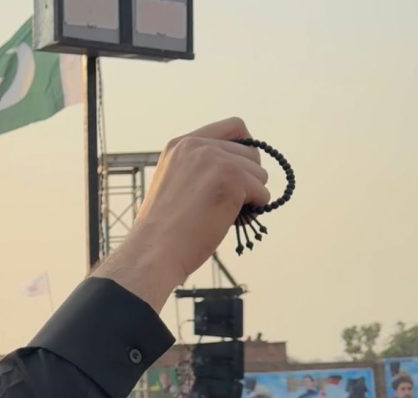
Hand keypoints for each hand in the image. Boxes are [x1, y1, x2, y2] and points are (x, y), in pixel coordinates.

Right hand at [134, 117, 269, 279]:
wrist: (154, 251)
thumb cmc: (164, 229)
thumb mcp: (175, 183)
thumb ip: (200, 167)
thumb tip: (241, 168)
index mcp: (180, 145)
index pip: (234, 126)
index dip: (245, 148)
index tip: (240, 171)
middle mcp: (197, 145)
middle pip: (251, 152)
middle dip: (248, 179)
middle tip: (227, 202)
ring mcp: (215, 159)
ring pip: (259, 173)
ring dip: (250, 196)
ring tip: (222, 214)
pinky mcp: (231, 178)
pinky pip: (263, 193)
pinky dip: (253, 210)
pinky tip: (228, 221)